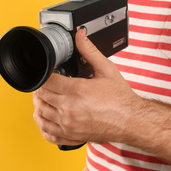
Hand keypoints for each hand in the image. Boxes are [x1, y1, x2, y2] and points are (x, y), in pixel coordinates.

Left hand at [32, 29, 140, 145]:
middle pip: (41, 96)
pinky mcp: (70, 136)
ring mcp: (68, 124)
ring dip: (39, 104)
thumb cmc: (120, 99)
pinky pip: (47, 133)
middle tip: (47, 84)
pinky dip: (42, 124)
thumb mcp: (106, 69)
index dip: (44, 74)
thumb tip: (80, 35)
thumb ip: (89, 51)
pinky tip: (45, 117)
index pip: (46, 81)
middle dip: (41, 88)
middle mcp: (69, 109)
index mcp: (76, 91)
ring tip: (45, 97)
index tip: (48, 73)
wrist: (131, 121)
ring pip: (40, 113)